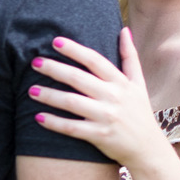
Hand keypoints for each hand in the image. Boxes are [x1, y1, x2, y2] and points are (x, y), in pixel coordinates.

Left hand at [29, 28, 171, 167]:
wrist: (148, 149)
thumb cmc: (140, 113)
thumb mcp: (139, 83)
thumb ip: (130, 56)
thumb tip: (124, 30)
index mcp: (121, 82)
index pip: (95, 60)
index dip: (75, 50)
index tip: (56, 42)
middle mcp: (114, 97)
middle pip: (79, 78)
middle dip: (55, 69)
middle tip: (35, 62)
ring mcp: (107, 117)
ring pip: (72, 102)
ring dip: (50, 95)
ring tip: (31, 90)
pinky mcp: (100, 136)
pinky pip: (72, 128)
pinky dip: (55, 123)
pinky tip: (38, 117)